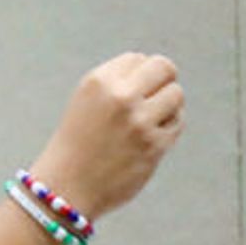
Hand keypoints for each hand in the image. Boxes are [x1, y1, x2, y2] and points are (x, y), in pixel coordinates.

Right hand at [28, 51, 185, 219]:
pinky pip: (178, 123)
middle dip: (164, 80)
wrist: (67, 185)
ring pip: (176, 94)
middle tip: (155, 99)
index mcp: (99, 81)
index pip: (138, 58)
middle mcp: (120, 96)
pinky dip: (170, 128)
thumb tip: (162, 72)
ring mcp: (139, 121)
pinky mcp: (155, 145)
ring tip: (152, 120)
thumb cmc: (80, 142)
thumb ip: (120, 84)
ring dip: (170, 106)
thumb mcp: (90, 100)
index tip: (133, 93)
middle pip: (164, 67)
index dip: (141, 74)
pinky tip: (153, 137)